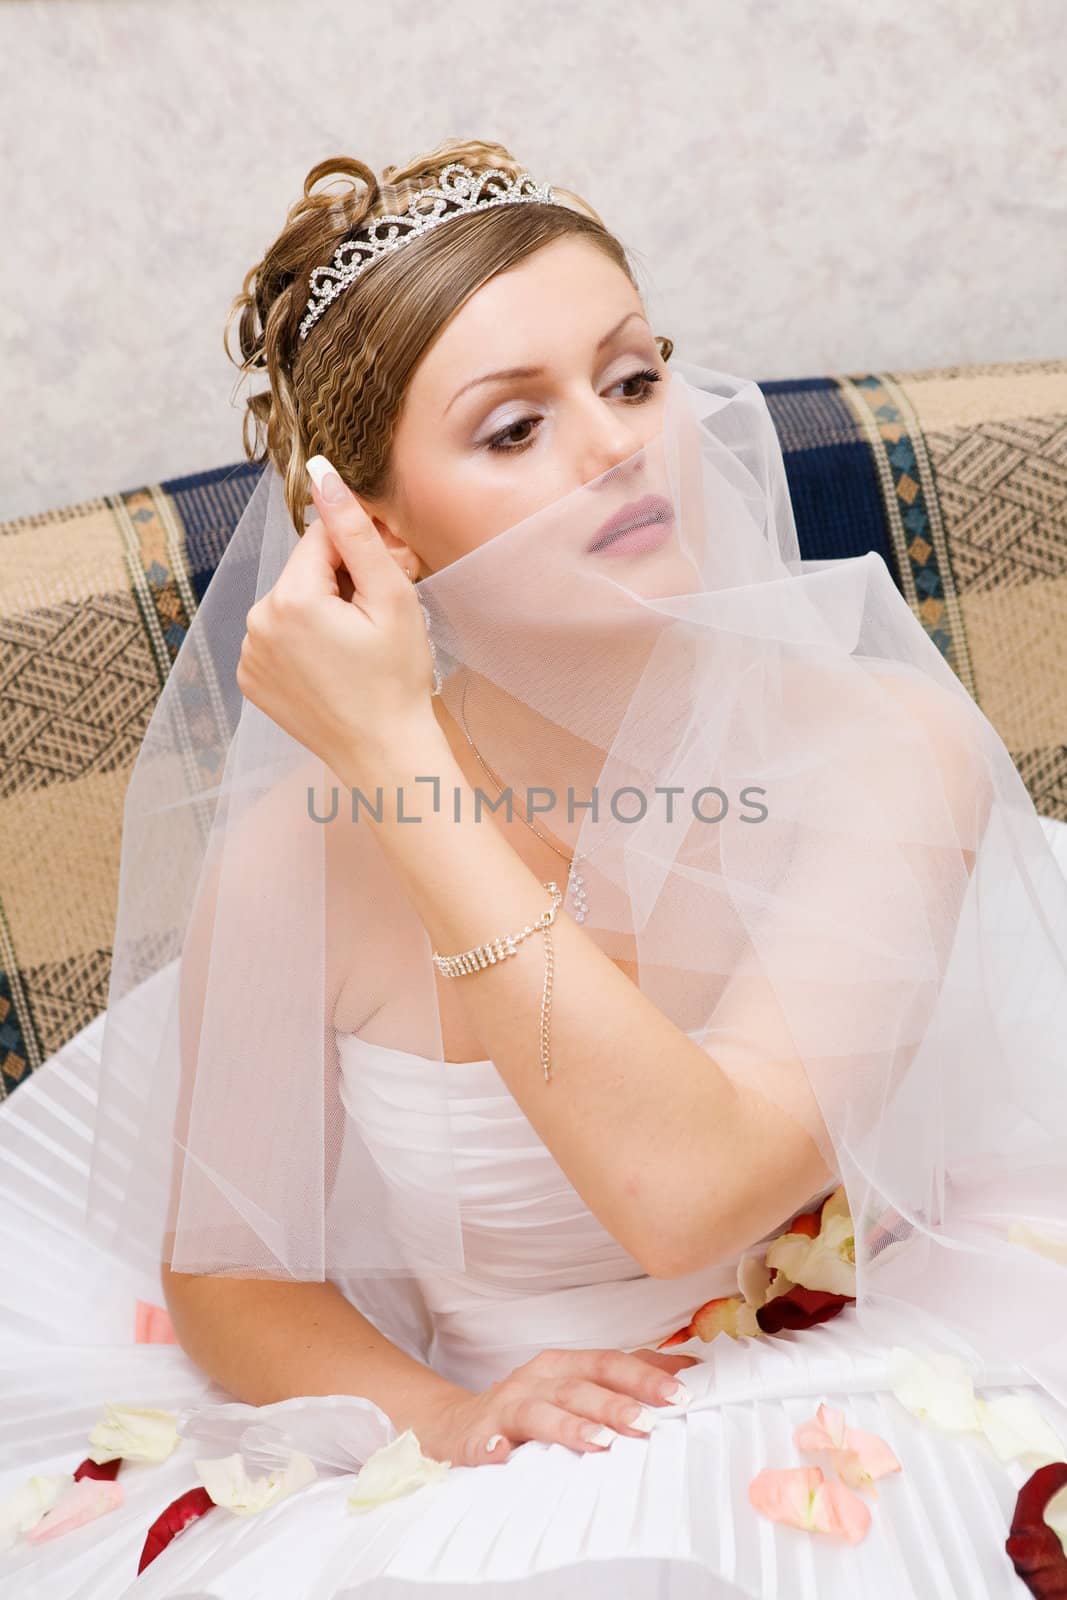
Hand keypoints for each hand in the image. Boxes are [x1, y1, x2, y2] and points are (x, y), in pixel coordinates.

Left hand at [235, 455, 439, 776]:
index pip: (321, 540)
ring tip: (353, 652)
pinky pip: (277, 638)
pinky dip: (301, 643)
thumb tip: (322, 471)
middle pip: (303, 573)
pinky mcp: (250, 679)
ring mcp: (248, 655)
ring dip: (319, 612)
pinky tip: (330, 669)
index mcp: (290, 599)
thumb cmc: (397, 680)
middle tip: (373, 625)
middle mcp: (256, 622)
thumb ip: (354, 530)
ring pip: (290, 604)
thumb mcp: (389, 598)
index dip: (358, 555)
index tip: (383, 588)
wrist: (384, 754)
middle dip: (337, 585)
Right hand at [412, 1347, 702, 1468]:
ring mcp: (504, 1407)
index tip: (684, 1392)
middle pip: (579, 1385)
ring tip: (599, 1443)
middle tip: (649, 1423)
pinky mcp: (476, 1439)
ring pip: (539, 1411)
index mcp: (563, 1365)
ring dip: (569, 1426)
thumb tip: (686, 1368)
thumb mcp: (574, 1385)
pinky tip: (501, 1455)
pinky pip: (484, 1443)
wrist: (457, 1425)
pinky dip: (492, 1447)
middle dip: (616, 1402)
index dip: (646, 1375)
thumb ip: (623, 1379)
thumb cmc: (531, 1406)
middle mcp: (536, 1379)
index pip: (610, 1362)